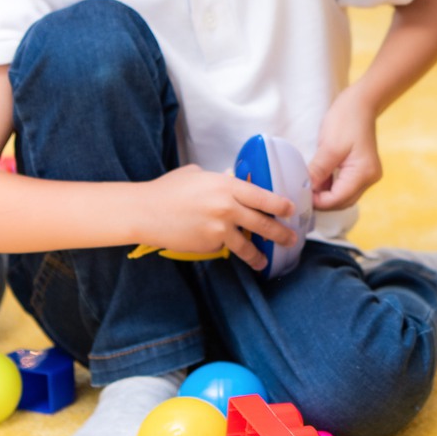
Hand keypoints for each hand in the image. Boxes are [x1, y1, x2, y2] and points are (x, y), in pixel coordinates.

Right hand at [139, 164, 297, 271]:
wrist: (146, 212)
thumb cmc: (168, 190)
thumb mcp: (198, 175)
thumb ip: (220, 180)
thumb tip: (234, 182)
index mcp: (227, 185)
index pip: (264, 196)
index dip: (281, 205)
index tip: (290, 210)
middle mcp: (228, 207)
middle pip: (263, 223)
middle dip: (280, 233)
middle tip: (290, 238)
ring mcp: (219, 229)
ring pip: (248, 245)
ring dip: (259, 255)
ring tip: (265, 260)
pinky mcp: (209, 245)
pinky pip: (225, 248)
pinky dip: (228, 249)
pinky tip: (229, 251)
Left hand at [309, 89, 381, 209]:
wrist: (362, 102)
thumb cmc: (346, 119)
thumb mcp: (328, 146)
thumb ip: (318, 171)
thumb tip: (305, 189)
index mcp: (363, 173)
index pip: (338, 199)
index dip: (317, 201)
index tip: (299, 194)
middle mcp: (369, 178)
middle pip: (342, 201)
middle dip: (321, 201)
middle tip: (301, 192)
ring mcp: (367, 175)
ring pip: (343, 196)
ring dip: (325, 194)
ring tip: (308, 186)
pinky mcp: (362, 170)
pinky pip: (345, 186)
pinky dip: (331, 186)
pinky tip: (318, 180)